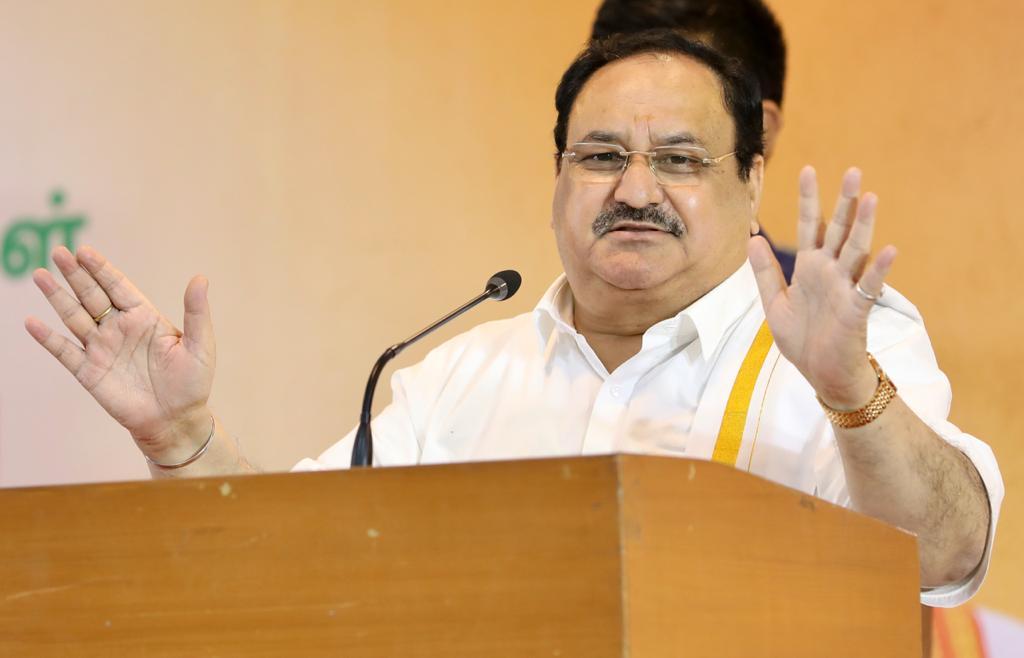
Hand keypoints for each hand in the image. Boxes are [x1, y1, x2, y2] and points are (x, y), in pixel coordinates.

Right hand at [25, 245, 215, 457]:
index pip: (118, 286)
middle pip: (92, 295)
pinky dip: (48, 338)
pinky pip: (65, 352)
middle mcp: (119, 329)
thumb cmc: (192, 382)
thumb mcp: (200, 345)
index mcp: (144, 317)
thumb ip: (196, 311)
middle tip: (58, 252)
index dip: (101, 269)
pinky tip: (33, 322)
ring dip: (57, 297)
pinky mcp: (89, 372)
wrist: (176, 421)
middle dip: (75, 274)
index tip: (84, 251)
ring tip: (40, 274)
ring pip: (75, 317)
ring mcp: (102, 349)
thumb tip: (200, 278)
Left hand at [748, 166, 896, 408]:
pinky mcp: (856, 309)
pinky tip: (891, 250)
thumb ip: (765, 272)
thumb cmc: (802, 340)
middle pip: (838, 230)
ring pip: (855, 250)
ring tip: (870, 197)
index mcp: (809, 268)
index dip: (808, 200)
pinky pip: (869, 286)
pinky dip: (880, 269)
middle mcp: (829, 272)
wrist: (821, 374)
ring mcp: (844, 288)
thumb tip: (752, 238)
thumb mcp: (774, 303)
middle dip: (844, 202)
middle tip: (852, 170)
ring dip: (864, 225)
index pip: (810, 226)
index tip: (807, 170)